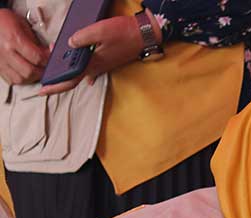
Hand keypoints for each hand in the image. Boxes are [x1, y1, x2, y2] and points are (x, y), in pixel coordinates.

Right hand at [0, 9, 47, 84]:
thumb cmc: (5, 20)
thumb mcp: (23, 26)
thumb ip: (36, 43)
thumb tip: (49, 55)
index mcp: (14, 40)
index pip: (37, 58)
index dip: (49, 60)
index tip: (53, 58)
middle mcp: (5, 52)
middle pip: (30, 72)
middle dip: (42, 72)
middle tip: (47, 67)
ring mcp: (0, 61)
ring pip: (21, 79)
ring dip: (32, 77)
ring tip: (37, 70)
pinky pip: (11, 80)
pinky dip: (21, 79)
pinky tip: (25, 73)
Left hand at [39, 13, 158, 94]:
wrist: (145, 35)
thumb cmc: (125, 33)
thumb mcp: (100, 30)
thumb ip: (81, 37)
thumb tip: (68, 44)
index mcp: (93, 63)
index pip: (70, 79)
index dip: (55, 85)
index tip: (43, 90)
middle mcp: (97, 68)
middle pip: (74, 79)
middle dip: (59, 80)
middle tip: (47, 80)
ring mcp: (104, 66)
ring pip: (82, 74)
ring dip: (70, 74)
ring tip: (59, 71)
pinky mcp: (108, 61)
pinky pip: (92, 70)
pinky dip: (83, 72)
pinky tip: (85, 77)